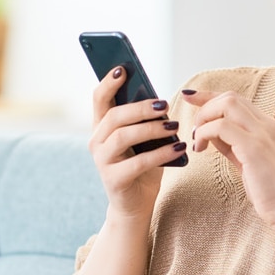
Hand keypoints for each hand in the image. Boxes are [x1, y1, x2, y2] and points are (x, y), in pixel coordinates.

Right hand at [88, 67, 185, 221]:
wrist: (135, 206)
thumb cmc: (142, 168)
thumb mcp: (143, 141)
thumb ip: (144, 122)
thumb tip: (159, 101)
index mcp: (102, 128)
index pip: (99, 99)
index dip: (109, 82)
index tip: (123, 68)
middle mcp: (96, 142)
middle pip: (115, 116)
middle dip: (141, 108)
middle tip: (165, 105)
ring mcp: (103, 162)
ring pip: (124, 136)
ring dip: (152, 129)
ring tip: (174, 127)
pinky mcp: (114, 180)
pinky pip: (138, 162)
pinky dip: (161, 153)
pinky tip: (178, 148)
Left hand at [182, 89, 274, 229]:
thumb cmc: (272, 193)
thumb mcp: (250, 163)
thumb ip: (234, 146)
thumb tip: (212, 135)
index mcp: (270, 127)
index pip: (237, 101)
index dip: (211, 97)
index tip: (191, 97)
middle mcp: (268, 125)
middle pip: (230, 97)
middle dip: (204, 106)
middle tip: (193, 130)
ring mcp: (263, 134)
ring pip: (227, 104)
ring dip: (204, 118)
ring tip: (197, 140)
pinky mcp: (254, 147)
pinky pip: (221, 126)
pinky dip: (204, 133)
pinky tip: (200, 149)